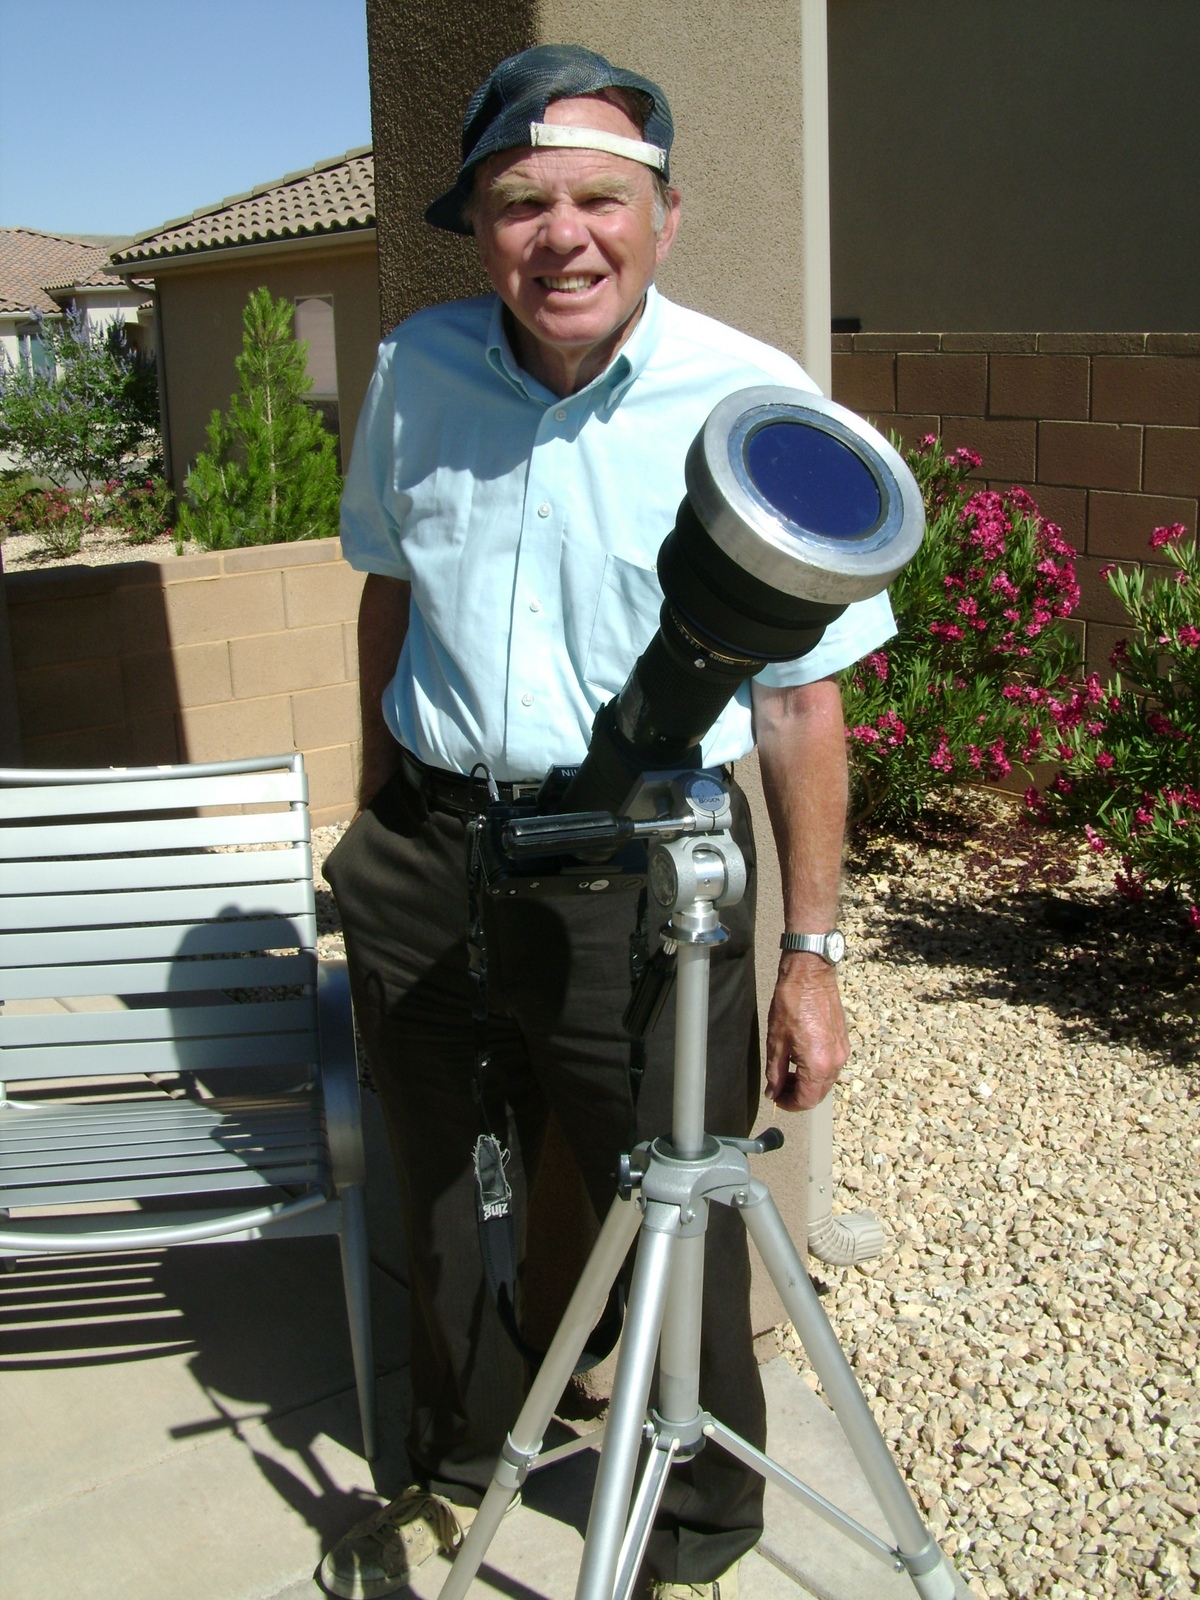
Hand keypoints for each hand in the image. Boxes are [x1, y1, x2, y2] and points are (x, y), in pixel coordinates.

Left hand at [764, 953, 849, 1110]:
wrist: (810, 975)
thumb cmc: (791, 1003)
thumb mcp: (776, 1041)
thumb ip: (775, 1072)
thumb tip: (773, 1092)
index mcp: (818, 1065)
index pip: (806, 1100)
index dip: (789, 1104)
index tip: (776, 1098)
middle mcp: (835, 1062)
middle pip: (818, 1094)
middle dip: (798, 1095)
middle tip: (779, 1087)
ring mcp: (842, 1052)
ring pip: (826, 1082)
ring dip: (808, 1083)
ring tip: (787, 1072)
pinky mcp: (843, 1042)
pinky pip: (832, 1066)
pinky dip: (817, 1071)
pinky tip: (800, 1058)